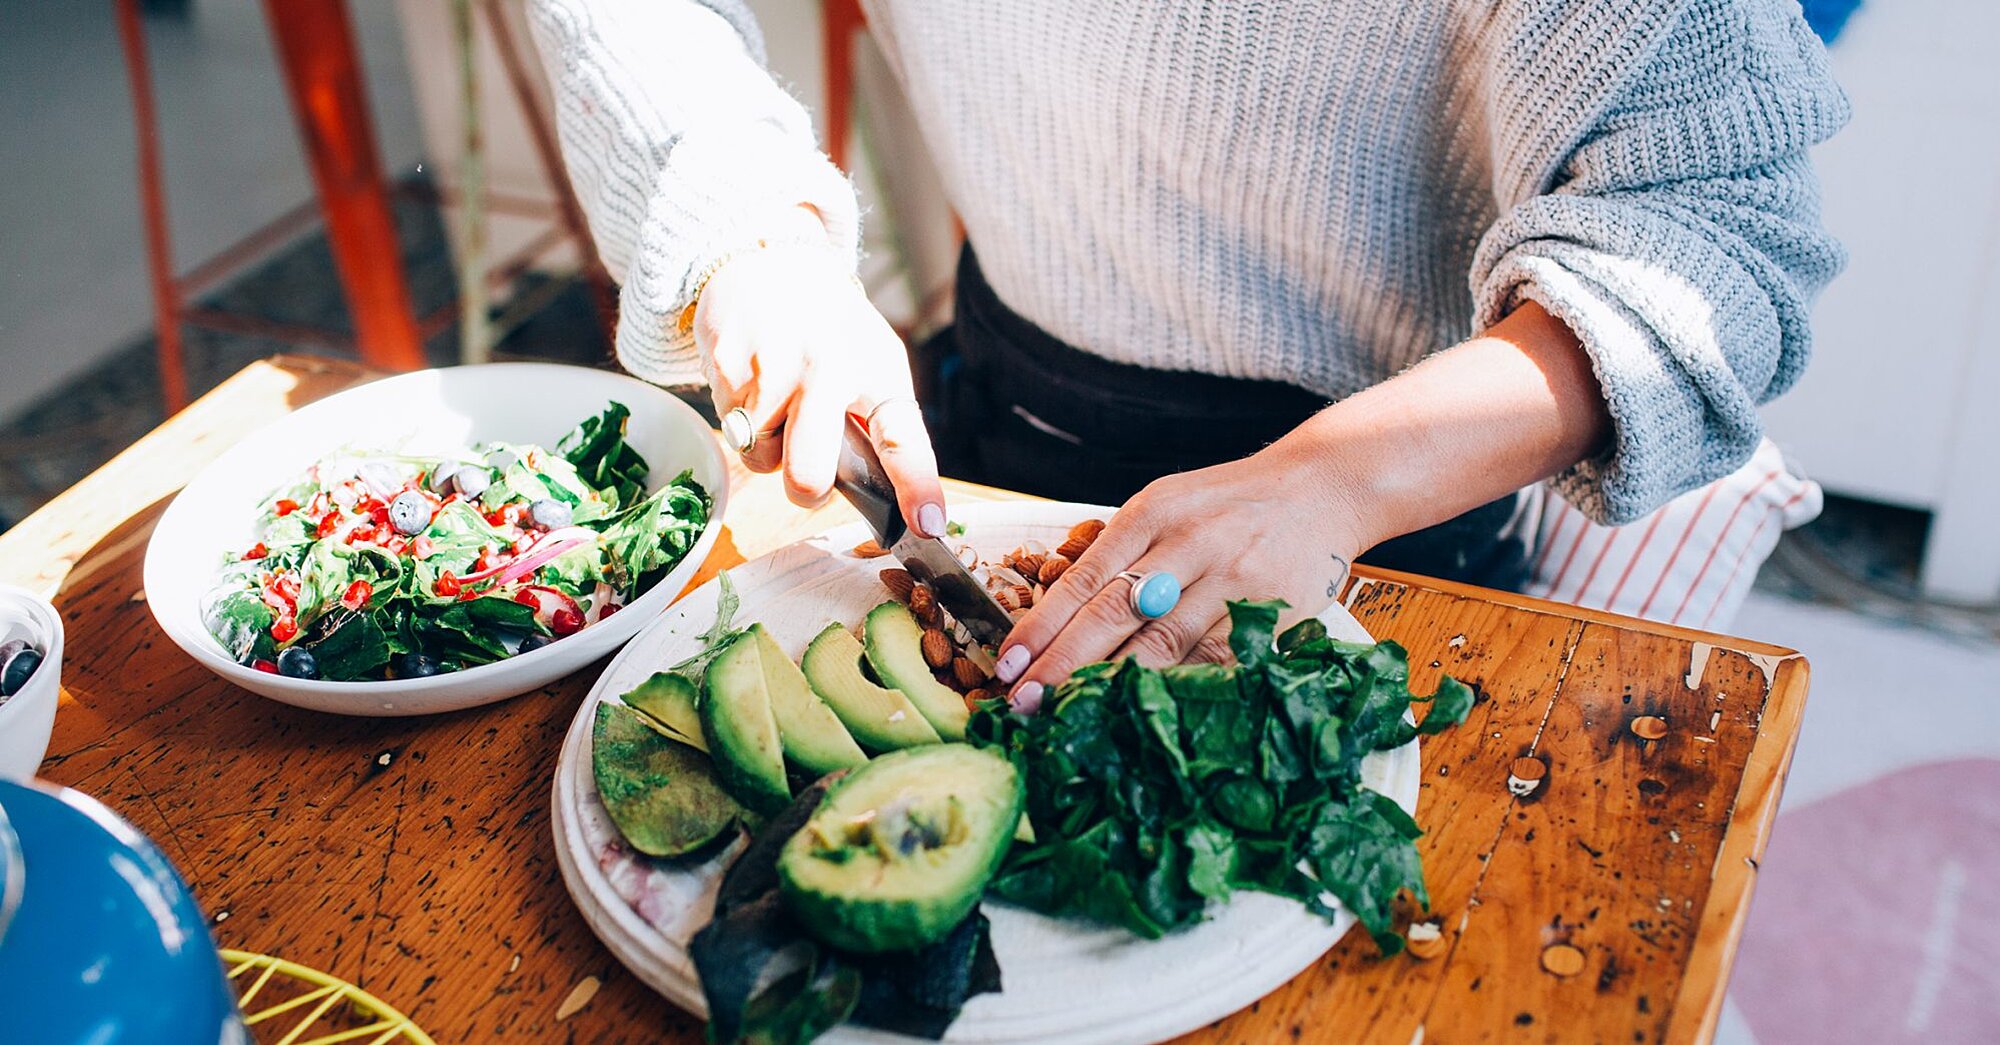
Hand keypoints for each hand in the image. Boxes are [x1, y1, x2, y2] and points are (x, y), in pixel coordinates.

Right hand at [693, 227, 946, 536]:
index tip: (928, 525)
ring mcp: (773, 367)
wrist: (766, 260)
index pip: (903, 440)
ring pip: (762, 460)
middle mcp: (828, 370)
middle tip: (809, 469)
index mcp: (875, 373)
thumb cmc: (828, 331)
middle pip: (808, 475)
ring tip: (780, 400)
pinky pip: (732, 431)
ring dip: (769, 446)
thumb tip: (883, 499)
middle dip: (805, 489)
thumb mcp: (871, 362)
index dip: (917, 486)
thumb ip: (877, 423)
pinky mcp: (726, 365)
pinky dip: (743, 419)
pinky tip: (754, 382)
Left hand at [991, 441, 1370, 711]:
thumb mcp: (1169, 504)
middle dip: (1064, 664)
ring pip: (1164, 645)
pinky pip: (1215, 662)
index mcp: (1155, 513)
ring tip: (1071, 717)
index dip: (1043, 625)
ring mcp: (1234, 582)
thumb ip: (1122, 553)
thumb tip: (1056, 621)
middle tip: (1024, 704)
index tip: (1008, 665)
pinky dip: (1176, 690)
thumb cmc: (1229, 505)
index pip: (1086, 578)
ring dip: (1113, 686)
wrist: (1322, 489)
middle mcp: (1192, 543)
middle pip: (1116, 615)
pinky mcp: (1270, 615)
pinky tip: (1143, 715)